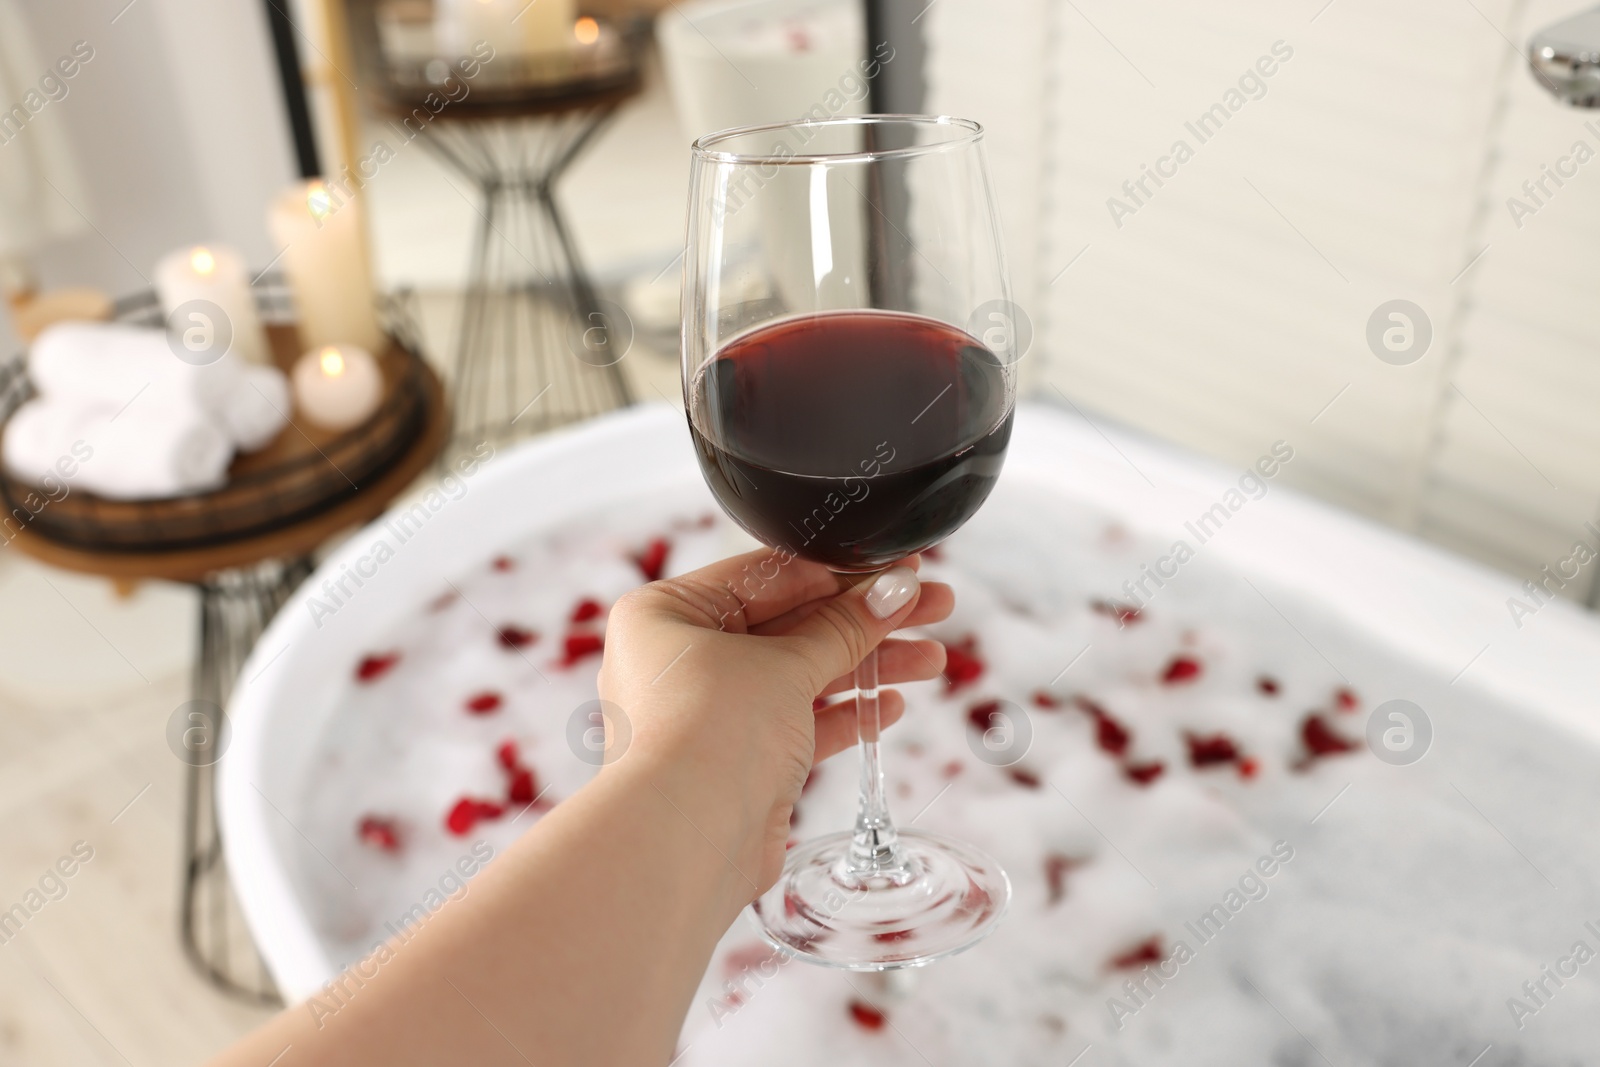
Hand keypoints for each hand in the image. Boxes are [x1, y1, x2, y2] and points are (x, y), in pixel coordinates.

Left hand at [597, 548, 952, 907]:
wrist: (685, 842)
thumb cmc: (708, 736)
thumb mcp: (786, 664)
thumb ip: (845, 626)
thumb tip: (894, 590)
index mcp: (668, 613)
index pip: (768, 576)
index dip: (841, 572)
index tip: (897, 568)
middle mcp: (681, 659)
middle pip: (791, 624)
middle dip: (865, 620)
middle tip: (933, 604)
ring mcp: (709, 712)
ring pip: (801, 674)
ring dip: (866, 665)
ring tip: (932, 658)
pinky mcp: (737, 760)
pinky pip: (797, 723)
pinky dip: (842, 714)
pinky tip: (889, 704)